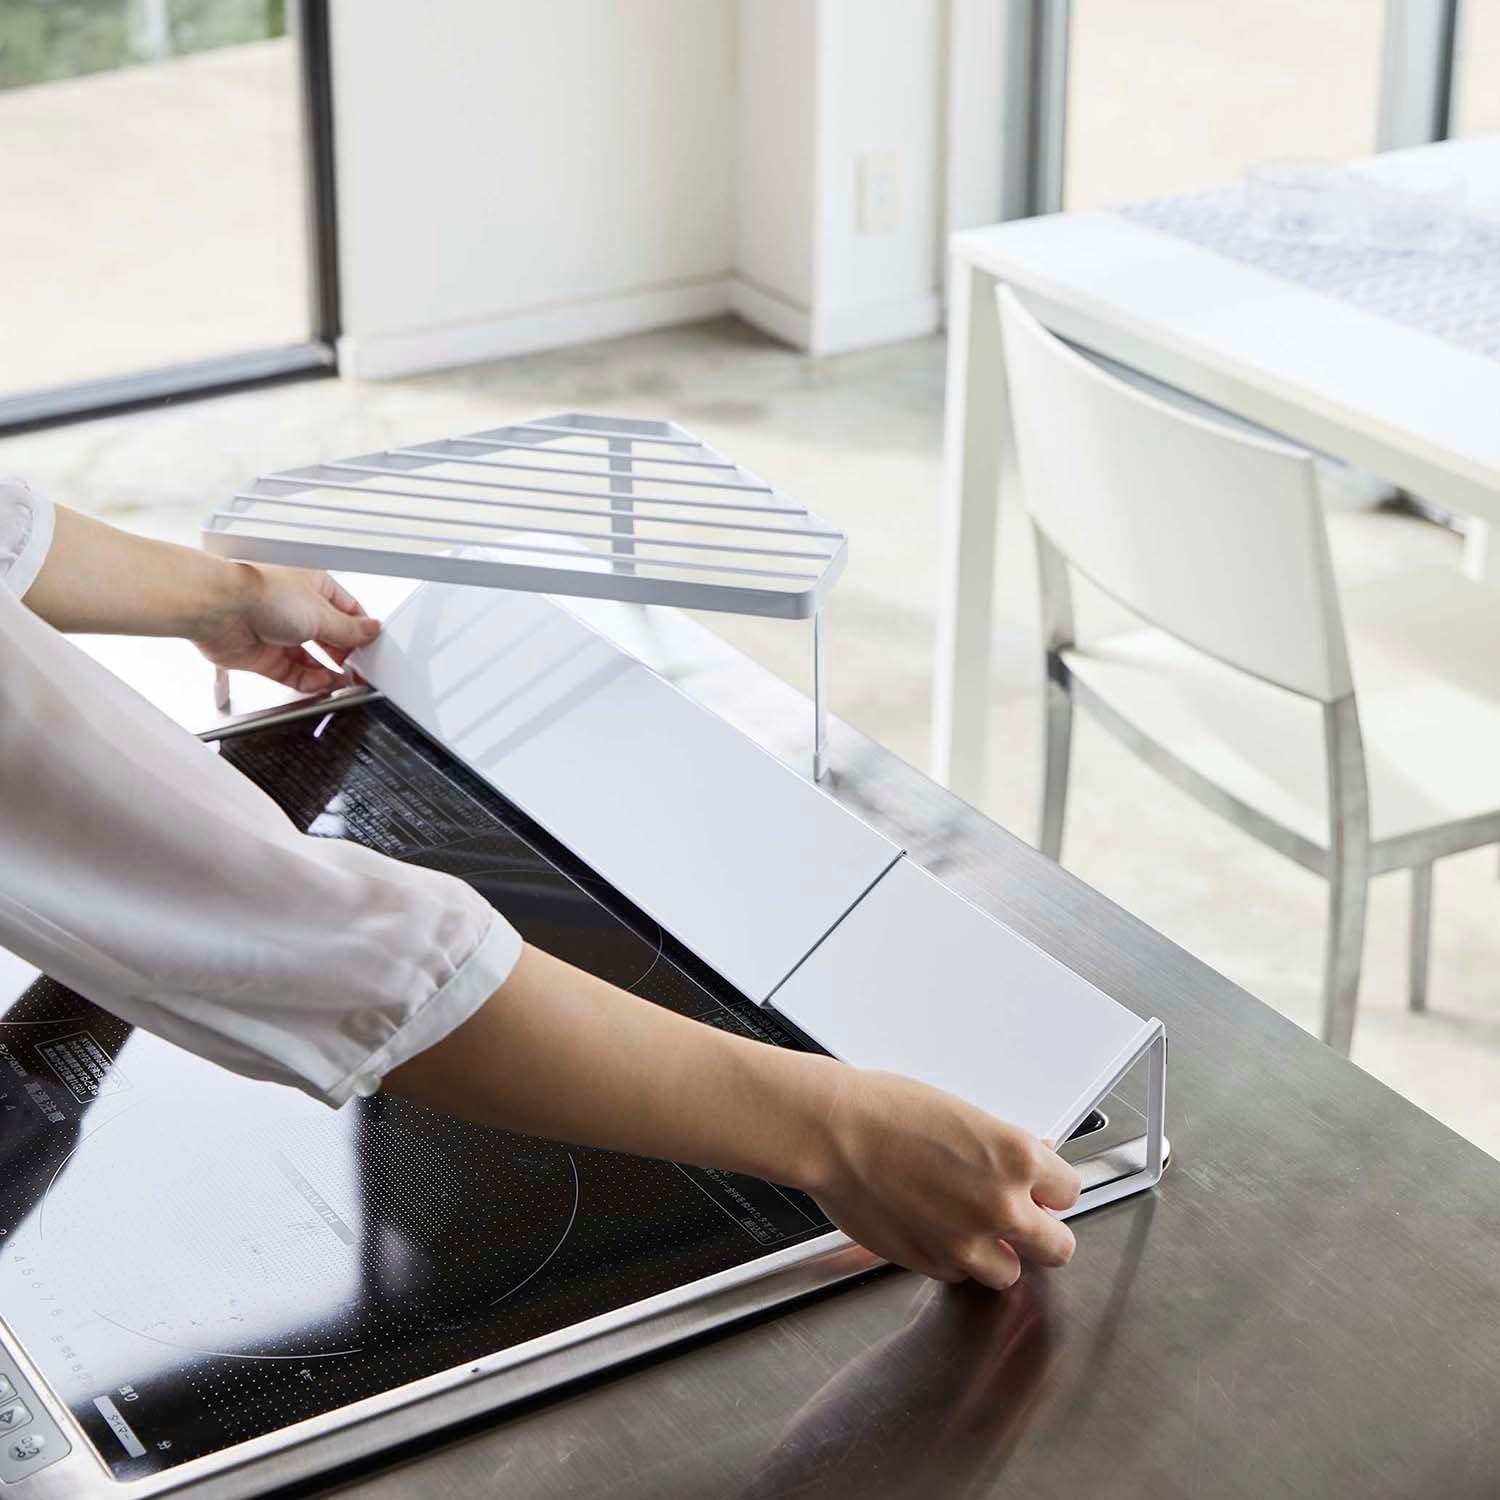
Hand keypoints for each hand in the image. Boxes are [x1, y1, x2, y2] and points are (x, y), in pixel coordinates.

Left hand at [193, 565, 380, 693]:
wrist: (219, 609)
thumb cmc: (261, 593)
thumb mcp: (321, 613)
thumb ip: (350, 629)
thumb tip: (372, 630)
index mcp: (314, 588)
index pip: (348, 612)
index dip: (361, 630)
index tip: (373, 647)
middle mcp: (297, 610)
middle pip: (330, 638)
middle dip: (346, 654)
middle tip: (361, 669)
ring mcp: (280, 634)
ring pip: (313, 659)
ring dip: (329, 672)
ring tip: (344, 682)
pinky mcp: (265, 657)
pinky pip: (294, 674)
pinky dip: (309, 682)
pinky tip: (322, 685)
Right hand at [808, 1068, 1081, 1288]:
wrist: (832, 1132)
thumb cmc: (885, 1110)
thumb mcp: (963, 1113)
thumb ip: (1006, 1148)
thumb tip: (1032, 1159)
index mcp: (1017, 1158)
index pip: (1069, 1191)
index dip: (1051, 1189)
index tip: (1042, 1189)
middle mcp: (1002, 1205)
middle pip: (1059, 1247)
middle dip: (1042, 1232)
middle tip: (1023, 1219)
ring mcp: (968, 1242)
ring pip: (1012, 1272)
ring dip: (998, 1253)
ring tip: (971, 1226)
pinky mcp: (933, 1264)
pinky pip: (962, 1275)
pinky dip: (955, 1259)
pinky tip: (934, 1226)